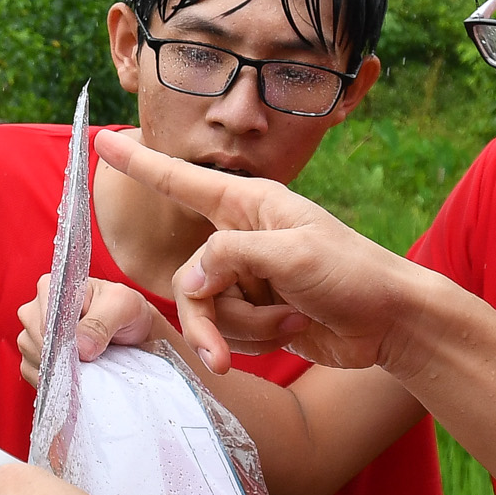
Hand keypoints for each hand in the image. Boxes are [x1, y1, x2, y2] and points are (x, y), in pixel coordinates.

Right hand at [14, 276, 166, 386]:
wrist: (133, 334)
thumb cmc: (126, 312)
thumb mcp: (123, 306)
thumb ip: (101, 322)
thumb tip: (81, 348)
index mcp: (50, 287)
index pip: (44, 321)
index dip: (65, 341)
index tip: (87, 350)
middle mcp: (35, 309)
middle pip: (37, 342)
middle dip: (64, 356)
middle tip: (92, 356)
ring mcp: (30, 335)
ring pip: (35, 361)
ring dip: (61, 370)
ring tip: (87, 363)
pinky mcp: (32, 358)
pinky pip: (35, 376)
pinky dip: (56, 382)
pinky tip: (75, 374)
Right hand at [94, 127, 441, 372]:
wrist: (392, 323)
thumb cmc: (353, 274)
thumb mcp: (293, 255)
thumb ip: (231, 257)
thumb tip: (189, 283)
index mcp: (249, 204)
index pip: (181, 181)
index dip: (140, 163)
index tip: (103, 139)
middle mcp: (241, 237)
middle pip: (190, 280)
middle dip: (208, 320)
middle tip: (220, 354)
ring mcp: (247, 277)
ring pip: (207, 311)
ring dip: (249, 328)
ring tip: (293, 319)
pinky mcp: (256, 312)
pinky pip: (228, 332)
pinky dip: (258, 340)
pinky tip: (295, 330)